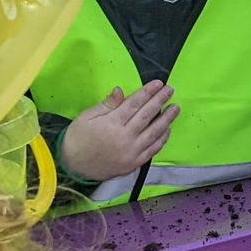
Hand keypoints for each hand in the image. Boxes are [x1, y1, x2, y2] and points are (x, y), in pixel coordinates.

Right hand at [58, 83, 177, 181]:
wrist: (74, 167)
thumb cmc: (78, 138)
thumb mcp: (87, 117)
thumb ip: (107, 105)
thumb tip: (121, 90)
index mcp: (112, 123)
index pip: (135, 104)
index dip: (148, 92)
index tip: (159, 84)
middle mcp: (125, 137)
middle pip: (147, 115)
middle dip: (160, 101)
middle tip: (171, 90)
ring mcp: (131, 152)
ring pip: (154, 133)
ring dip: (167, 119)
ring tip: (175, 108)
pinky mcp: (134, 163)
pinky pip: (152, 150)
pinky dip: (162, 139)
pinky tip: (167, 129)